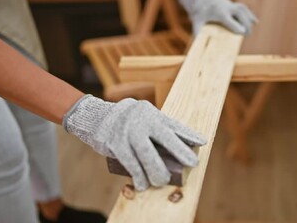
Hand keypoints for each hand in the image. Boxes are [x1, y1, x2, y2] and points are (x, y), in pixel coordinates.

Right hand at [63, 95, 205, 190]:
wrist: (94, 116)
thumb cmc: (125, 121)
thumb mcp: (143, 118)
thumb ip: (158, 128)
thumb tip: (181, 144)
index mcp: (151, 112)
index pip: (173, 124)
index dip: (188, 134)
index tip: (202, 142)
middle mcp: (141, 118)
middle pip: (164, 136)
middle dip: (179, 151)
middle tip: (192, 163)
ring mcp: (127, 130)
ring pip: (146, 153)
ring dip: (156, 170)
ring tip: (162, 180)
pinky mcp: (115, 142)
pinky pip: (130, 162)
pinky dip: (138, 175)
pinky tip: (142, 184)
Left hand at [179, 0, 256, 35]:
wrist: (200, 1)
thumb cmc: (199, 15)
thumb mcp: (197, 23)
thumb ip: (198, 33)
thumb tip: (198, 47)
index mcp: (217, 11)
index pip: (227, 19)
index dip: (235, 25)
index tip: (242, 33)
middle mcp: (225, 6)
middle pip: (238, 12)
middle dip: (245, 22)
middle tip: (248, 34)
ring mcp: (229, 4)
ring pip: (242, 9)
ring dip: (249, 18)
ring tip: (253, 28)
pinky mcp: (232, 4)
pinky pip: (243, 8)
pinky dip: (249, 14)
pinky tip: (255, 22)